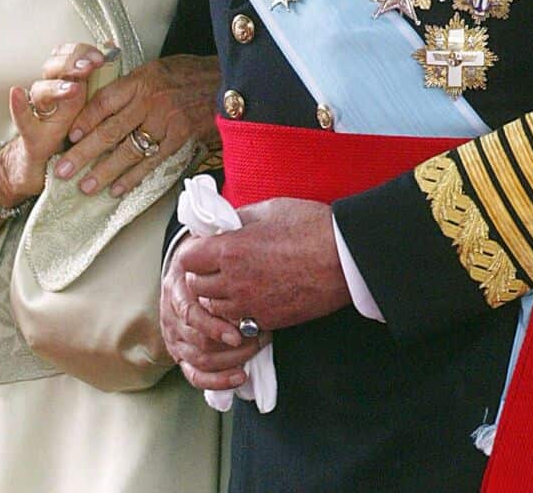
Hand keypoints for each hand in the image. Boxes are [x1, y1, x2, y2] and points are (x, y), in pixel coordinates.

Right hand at [0, 44, 104, 203]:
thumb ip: (98, 83)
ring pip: (40, 89)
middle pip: (54, 67)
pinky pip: (22, 118)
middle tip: (89, 67)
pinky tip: (17, 93)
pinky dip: (19, 106)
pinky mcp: (30, 134)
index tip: (101, 56)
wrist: (45, 166)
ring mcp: (38, 112)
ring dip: (56, 86)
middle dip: (72, 63)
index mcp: (66, 83)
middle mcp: (50, 92)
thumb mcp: (89, 108)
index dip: (84, 52)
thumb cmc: (72, 133)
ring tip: (72, 89)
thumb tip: (112, 50)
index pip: (70, 56)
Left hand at [54, 54, 220, 196]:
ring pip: (128, 151)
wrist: (227, 82)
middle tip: (63, 170)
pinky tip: (118, 189)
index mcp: (140, 80)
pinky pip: (152, 161)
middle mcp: (150, 101)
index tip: (68, 137)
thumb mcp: (157, 68)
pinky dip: (134, 177)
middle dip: (83, 153)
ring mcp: (166, 121)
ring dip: (104, 172)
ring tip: (86, 187)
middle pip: (109, 131)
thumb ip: (131, 85)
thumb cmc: (190, 74)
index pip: (103, 103)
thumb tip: (102, 103)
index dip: (83, 121)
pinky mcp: (180, 138)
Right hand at [160, 247, 268, 390]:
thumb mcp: (214, 240)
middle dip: (232, 343)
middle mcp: (170, 311)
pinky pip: (194, 374)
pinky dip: (217, 380)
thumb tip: (235, 228)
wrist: (191, 264)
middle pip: (197, 340)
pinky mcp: (181, 353)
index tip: (242, 328)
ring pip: (199, 358)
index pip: (189, 313)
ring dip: (231, 358)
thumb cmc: (210, 253)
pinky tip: (240, 376)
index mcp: (176, 284)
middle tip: (260, 336)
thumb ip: (222, 236)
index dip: (215, 324)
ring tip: (256, 349)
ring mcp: (174, 335)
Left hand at [177, 198, 350, 331]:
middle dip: (202, 276)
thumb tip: (221, 224)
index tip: (205, 249)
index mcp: (230, 250)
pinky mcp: (267, 322)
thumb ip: (238, 219)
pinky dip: (239, 313)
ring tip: (234, 284)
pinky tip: (253, 299)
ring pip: (214, 309)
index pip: (187, 259)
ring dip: (218, 298)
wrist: (345, 259)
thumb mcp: (268, 209)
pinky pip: (238, 323)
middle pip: (196, 287)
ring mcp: (250, 305)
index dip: (194, 253)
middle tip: (217, 267)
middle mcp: (234, 282)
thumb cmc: (311, 227)